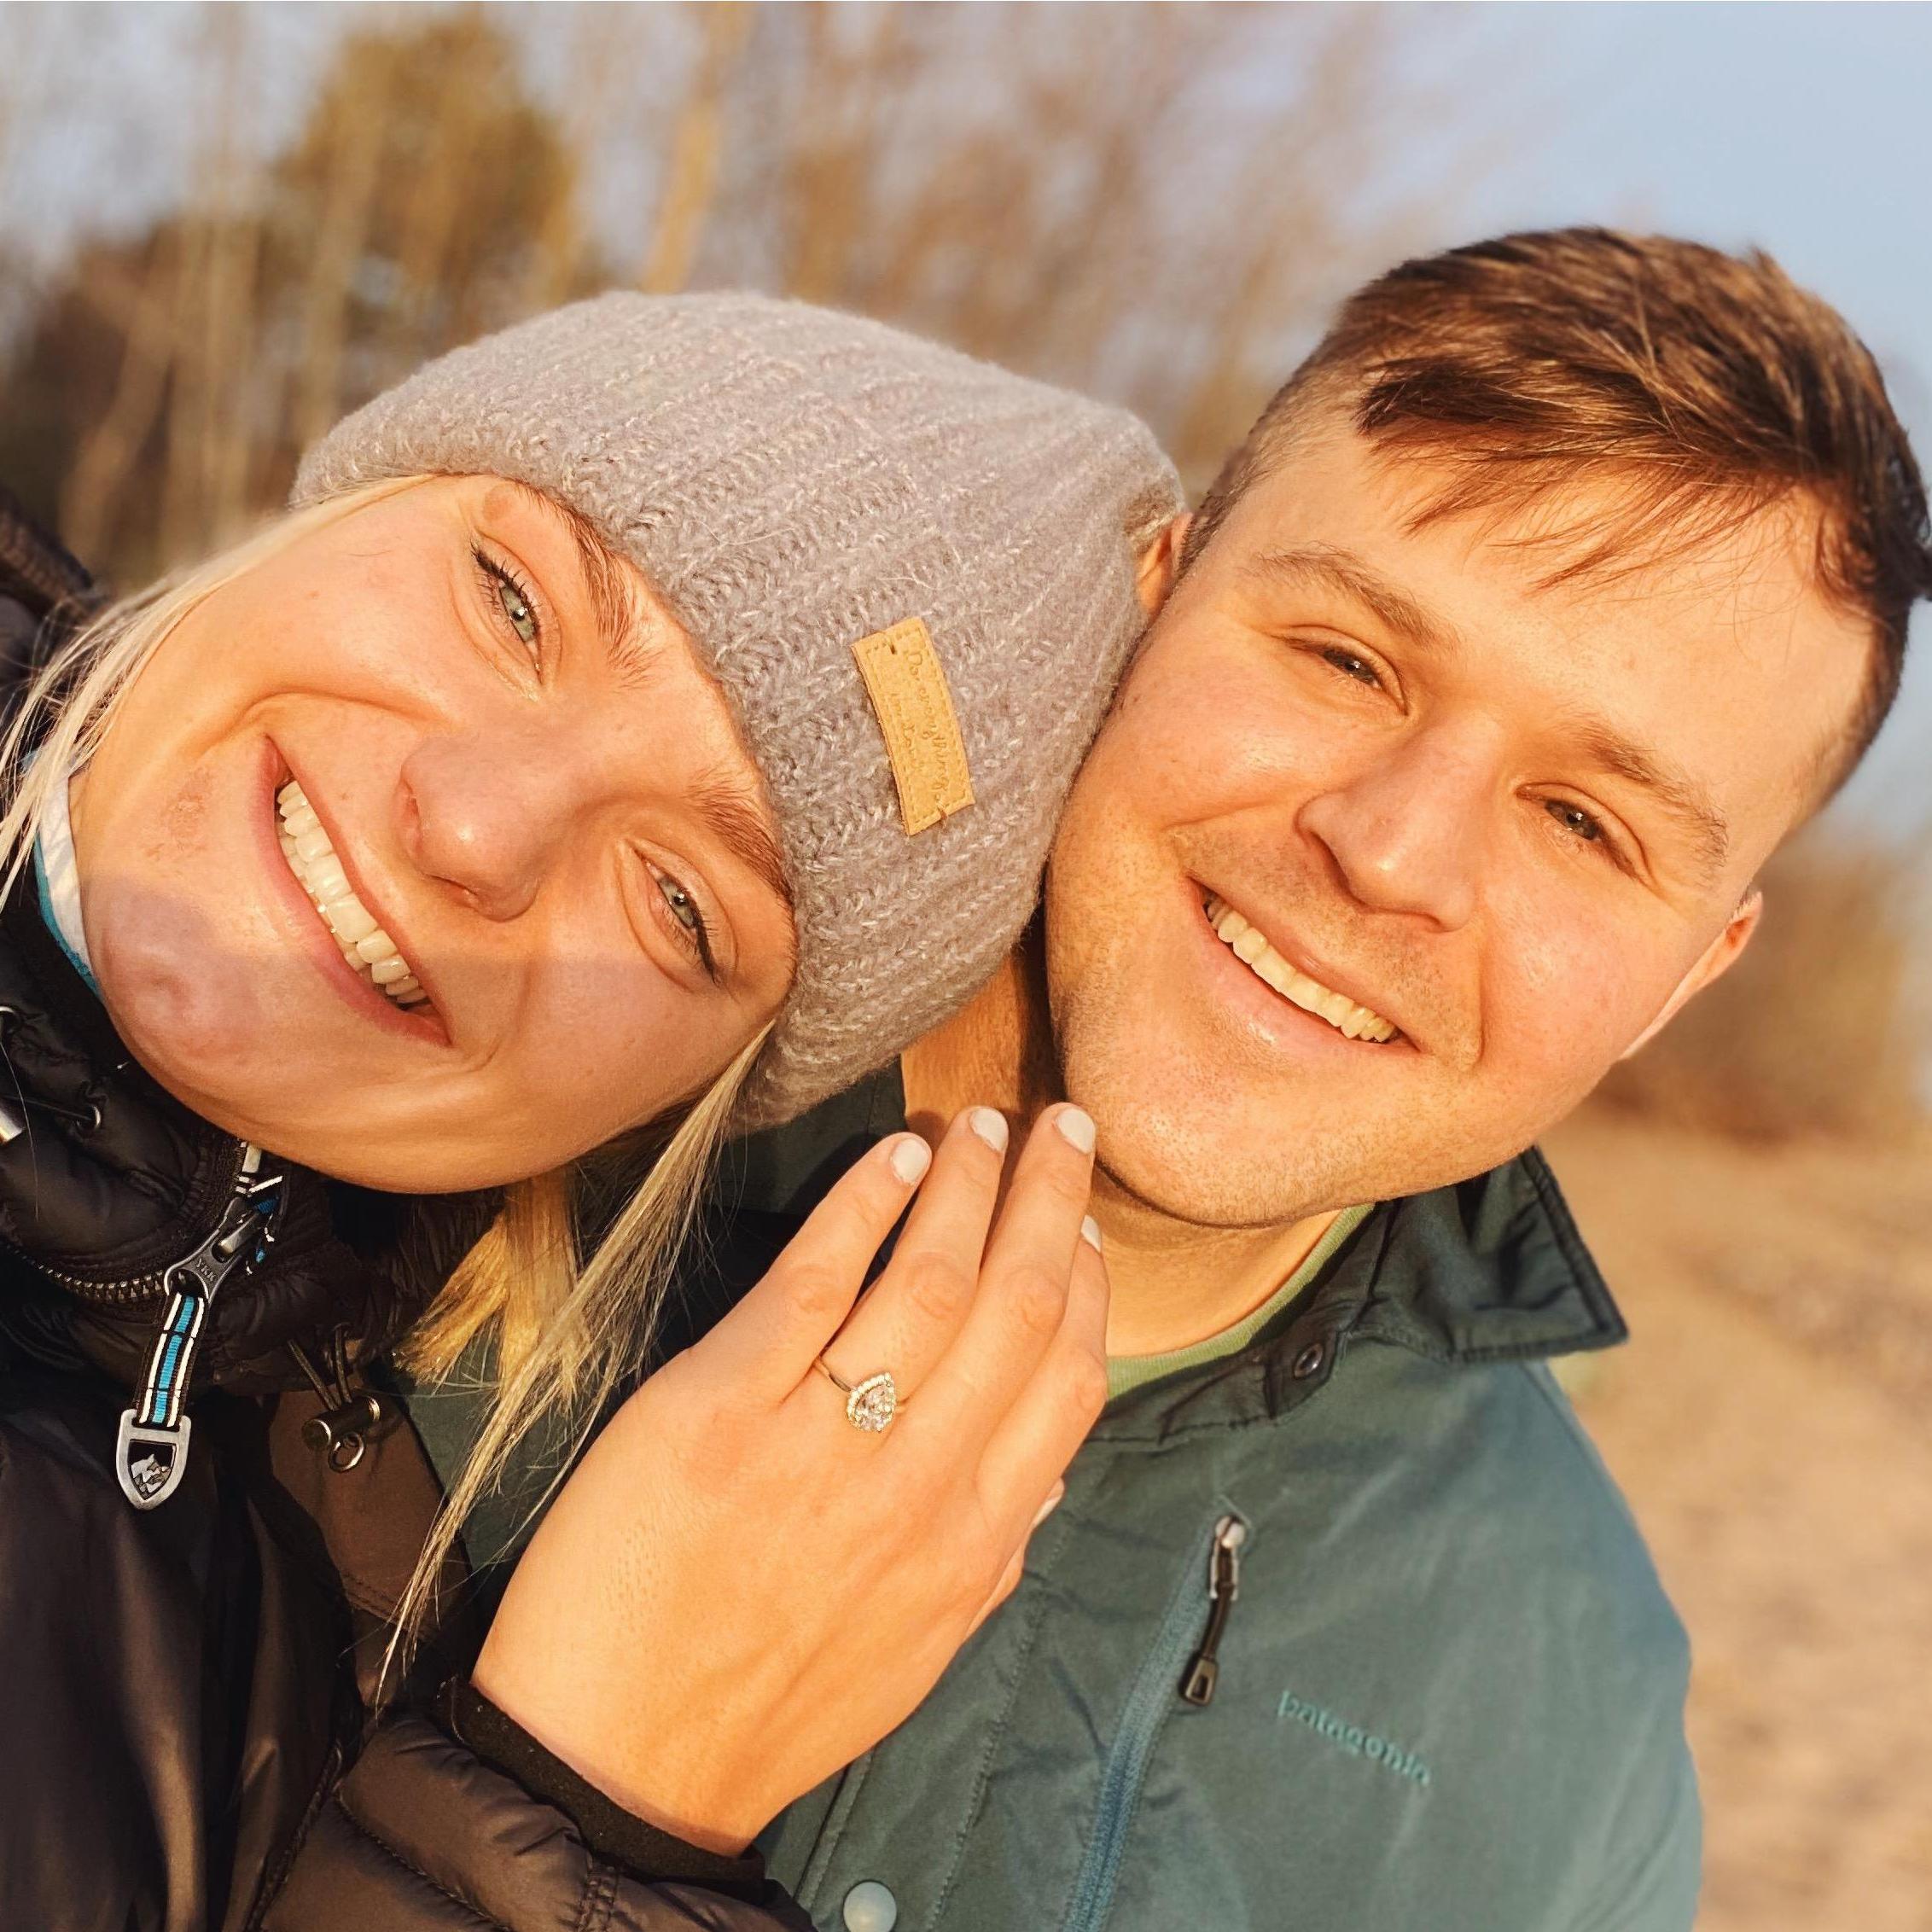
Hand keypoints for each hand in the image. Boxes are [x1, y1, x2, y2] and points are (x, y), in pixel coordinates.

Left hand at [473, 1103, 1109, 1851]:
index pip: (1069, 1380)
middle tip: (1066, 1125)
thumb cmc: (773, 1699)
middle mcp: (918, 1486)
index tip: (1084, 1219)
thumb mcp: (918, 1645)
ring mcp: (822, 1444)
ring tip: (983, 1127)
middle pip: (1017, 1307)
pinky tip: (897, 1159)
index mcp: (975, 1544)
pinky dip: (867, 1205)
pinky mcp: (722, 1408)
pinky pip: (817, 1279)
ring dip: (968, 1185)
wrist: (620, 1756)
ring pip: (932, 1280)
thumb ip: (993, 1550)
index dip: (1090, 1283)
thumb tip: (1050, 1465)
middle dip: (1050, 1200)